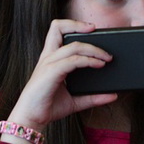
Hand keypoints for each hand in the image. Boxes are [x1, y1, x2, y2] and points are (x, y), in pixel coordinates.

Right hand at [3, 20, 118, 143]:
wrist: (31, 118)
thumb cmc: (48, 107)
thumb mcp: (75, 101)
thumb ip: (92, 97)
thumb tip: (112, 95)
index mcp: (50, 59)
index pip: (57, 31)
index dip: (73, 25)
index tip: (91, 29)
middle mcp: (48, 57)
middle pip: (58, 28)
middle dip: (79, 25)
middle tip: (100, 34)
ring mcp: (49, 64)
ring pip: (73, 45)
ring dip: (93, 49)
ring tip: (106, 57)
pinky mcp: (51, 72)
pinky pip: (73, 60)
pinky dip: (88, 60)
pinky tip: (98, 65)